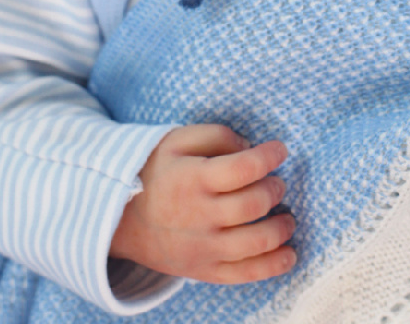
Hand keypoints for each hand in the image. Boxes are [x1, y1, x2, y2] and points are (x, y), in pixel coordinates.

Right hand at [110, 124, 295, 283]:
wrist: (119, 219)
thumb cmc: (156, 171)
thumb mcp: (178, 139)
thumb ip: (217, 135)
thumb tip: (251, 147)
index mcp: (192, 179)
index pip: (243, 168)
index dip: (269, 156)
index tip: (280, 150)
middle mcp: (199, 216)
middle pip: (253, 205)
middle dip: (275, 189)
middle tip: (278, 182)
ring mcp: (202, 248)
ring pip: (255, 243)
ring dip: (281, 228)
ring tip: (287, 216)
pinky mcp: (204, 271)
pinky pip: (245, 274)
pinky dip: (273, 266)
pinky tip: (289, 254)